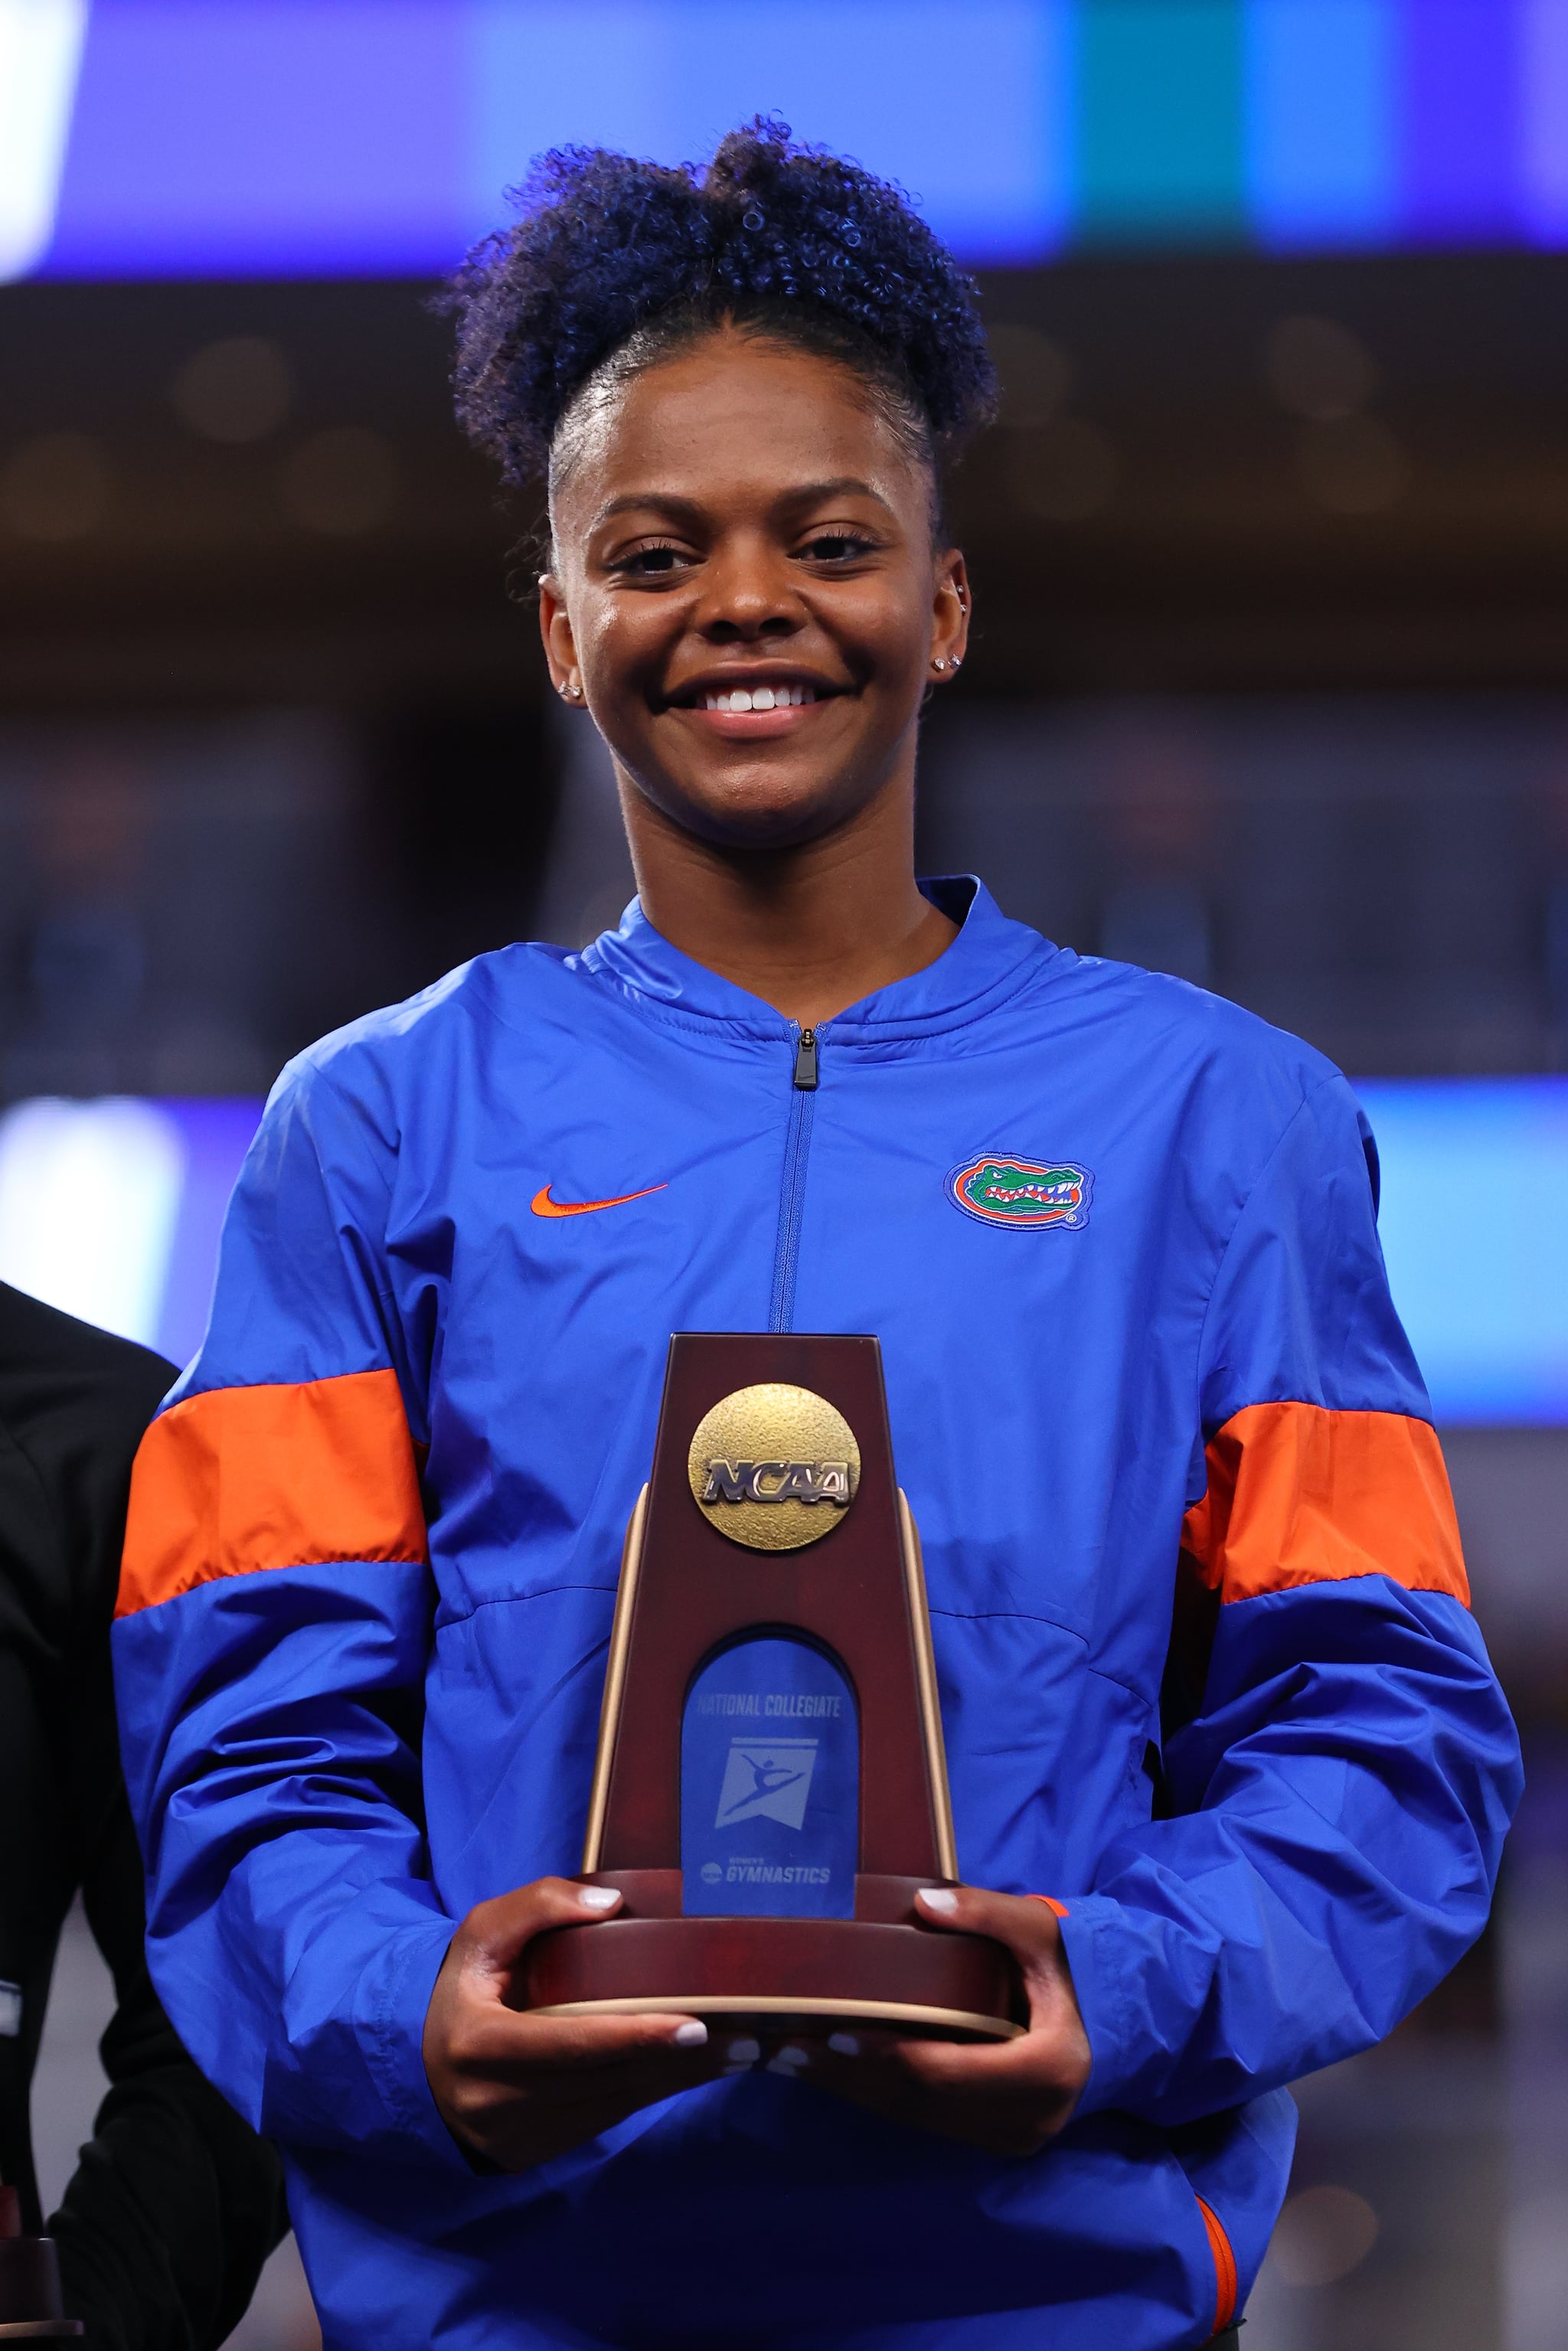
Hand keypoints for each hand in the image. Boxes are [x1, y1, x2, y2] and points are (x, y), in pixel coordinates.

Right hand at [422, 1878, 723, 2170]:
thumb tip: (611, 1906)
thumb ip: (537, 1908)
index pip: (569, 2044)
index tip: (694, 2026)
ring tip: (742, 2049)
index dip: (634, 2037)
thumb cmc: (460, 1990)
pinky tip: (695, 2067)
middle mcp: (500, 2103)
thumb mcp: (480, 1936)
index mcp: (480, 2047)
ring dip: (680, 2078)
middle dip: (680, 2059)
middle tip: (747, 2035)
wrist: (417, 2070)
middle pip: (607, 2078)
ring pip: (616, 2104)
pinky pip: (608, 2117)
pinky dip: (653, 2090)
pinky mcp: (540, 2150)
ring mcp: (521, 2135)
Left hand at [797, 1885, 1091, 2155]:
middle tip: (785, 2049)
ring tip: (793, 2058)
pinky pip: (929, 2119)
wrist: (1122, 2019)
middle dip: (849, 2077)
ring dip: (854, 2090)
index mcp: (1044, 2070)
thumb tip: (922, 1904)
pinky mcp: (997, 2136)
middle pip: (919, 2103)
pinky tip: (838, 2070)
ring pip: (918, 2118)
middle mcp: (1027, 2118)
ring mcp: (1012, 2136)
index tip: (832, 2033)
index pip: (945, 2072)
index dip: (884, 2056)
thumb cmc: (1080, 1968)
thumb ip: (988, 1915)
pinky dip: (880, 2094)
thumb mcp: (1041, 1930)